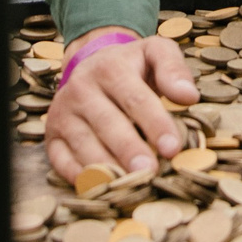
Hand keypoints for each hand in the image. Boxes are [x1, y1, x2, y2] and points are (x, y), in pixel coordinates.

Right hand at [43, 29, 198, 182]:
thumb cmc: (132, 65)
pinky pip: (60, 159)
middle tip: (150, 171)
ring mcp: (63, 112)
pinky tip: (100, 188)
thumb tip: (189, 96)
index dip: (154, 123)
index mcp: (110, 67)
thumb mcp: (155, 52)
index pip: (135, 98)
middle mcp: (81, 88)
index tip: (172, 148)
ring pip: (83, 143)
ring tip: (128, 185)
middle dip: (129, 149)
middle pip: (107, 123)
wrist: (92, 63)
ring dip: (106, 167)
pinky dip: (77, 176)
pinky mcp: (52, 134)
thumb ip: (174, 69)